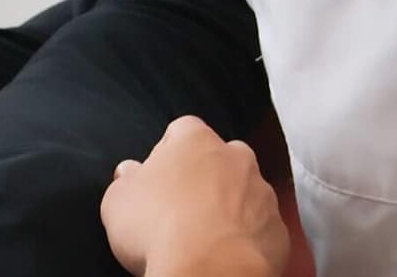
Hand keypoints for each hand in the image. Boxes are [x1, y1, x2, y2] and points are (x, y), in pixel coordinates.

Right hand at [100, 116, 288, 276]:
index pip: (180, 133)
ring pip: (245, 192)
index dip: (166, 157)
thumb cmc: (158, 229)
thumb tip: (129, 172)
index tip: (156, 185)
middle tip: (182, 213)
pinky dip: (248, 239)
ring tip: (206, 240)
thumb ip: (125, 180)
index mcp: (195, 139)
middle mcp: (235, 155)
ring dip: (230, 209)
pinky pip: (262, 228)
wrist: (209, 271)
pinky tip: (227, 257)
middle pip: (218, 159)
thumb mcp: (118, 202)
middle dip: (205, 180)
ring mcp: (262, 191)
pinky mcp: (278, 228)